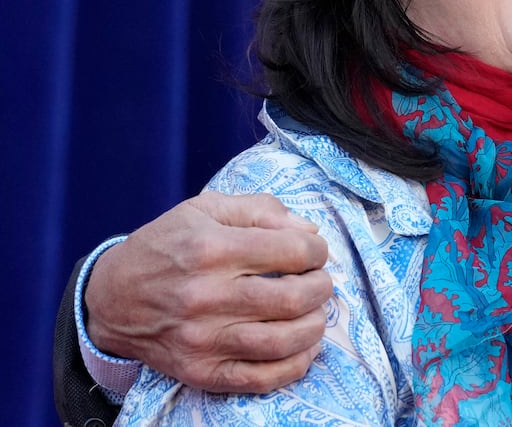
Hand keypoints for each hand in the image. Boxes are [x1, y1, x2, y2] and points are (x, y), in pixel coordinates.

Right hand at [84, 191, 331, 392]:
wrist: (112, 298)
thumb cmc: (165, 246)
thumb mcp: (206, 209)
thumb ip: (261, 210)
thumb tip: (309, 232)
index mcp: (211, 249)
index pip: (292, 252)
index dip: (316, 250)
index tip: (314, 252)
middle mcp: (206, 296)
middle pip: (293, 299)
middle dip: (321, 288)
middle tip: (317, 282)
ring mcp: (202, 339)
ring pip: (283, 342)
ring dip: (314, 327)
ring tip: (312, 313)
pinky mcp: (200, 371)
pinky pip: (260, 379)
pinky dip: (294, 366)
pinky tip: (302, 348)